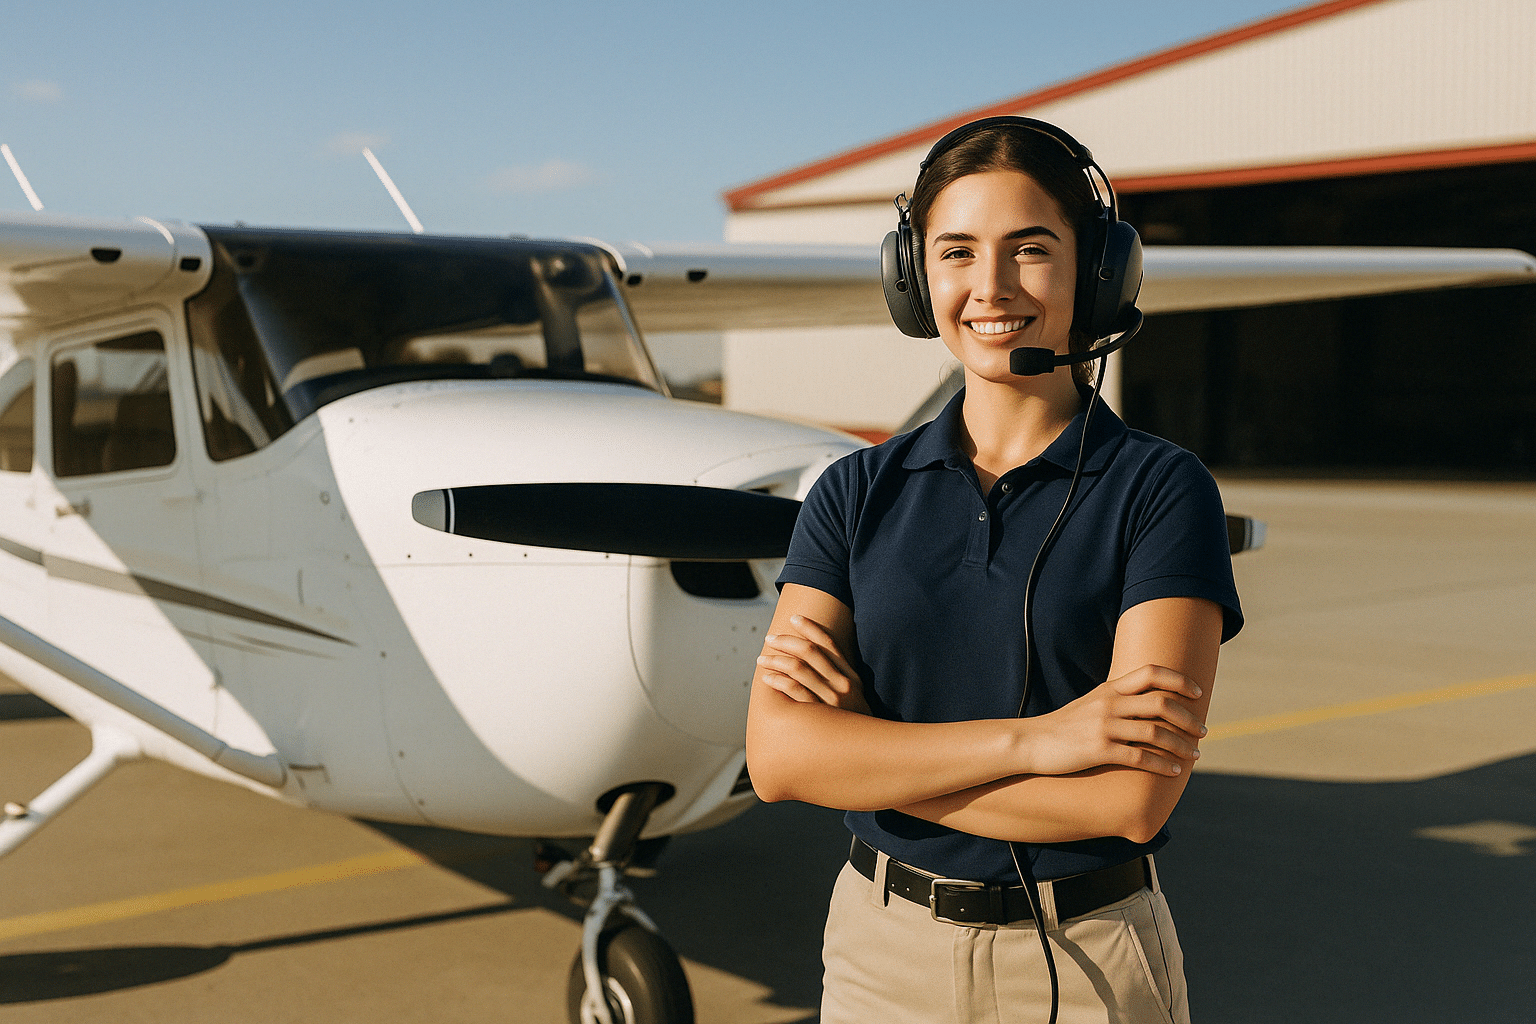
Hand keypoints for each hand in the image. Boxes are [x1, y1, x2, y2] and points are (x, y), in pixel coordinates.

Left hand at [755, 614, 869, 714]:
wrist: (868, 753)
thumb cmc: (855, 723)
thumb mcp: (855, 696)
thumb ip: (839, 677)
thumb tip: (815, 658)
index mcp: (851, 675)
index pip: (829, 643)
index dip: (810, 627)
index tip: (794, 618)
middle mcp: (843, 684)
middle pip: (810, 651)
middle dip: (787, 641)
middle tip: (770, 639)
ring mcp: (832, 700)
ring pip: (798, 668)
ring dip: (776, 660)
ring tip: (762, 659)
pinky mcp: (819, 716)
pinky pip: (794, 692)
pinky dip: (778, 681)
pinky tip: (767, 679)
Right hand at [1024, 665, 1205, 776]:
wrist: (1031, 742)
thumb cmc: (1065, 726)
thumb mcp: (1091, 703)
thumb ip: (1117, 700)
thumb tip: (1149, 704)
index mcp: (1109, 689)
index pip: (1151, 672)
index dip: (1179, 680)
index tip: (1198, 693)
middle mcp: (1109, 703)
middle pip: (1161, 702)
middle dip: (1189, 717)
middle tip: (1203, 731)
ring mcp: (1103, 726)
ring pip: (1155, 732)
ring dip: (1181, 744)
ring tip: (1195, 755)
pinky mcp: (1098, 750)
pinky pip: (1139, 757)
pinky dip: (1162, 765)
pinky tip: (1174, 772)